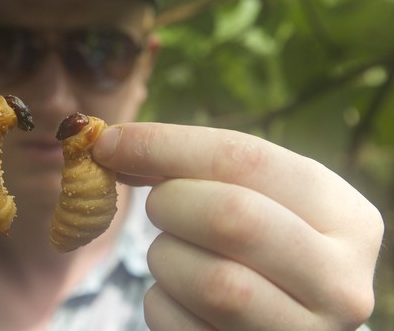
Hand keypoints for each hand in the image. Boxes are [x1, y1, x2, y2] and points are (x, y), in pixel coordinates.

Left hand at [93, 123, 383, 329]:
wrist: (278, 318)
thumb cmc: (259, 247)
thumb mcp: (255, 197)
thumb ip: (194, 167)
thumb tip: (111, 144)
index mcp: (346, 217)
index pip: (247, 160)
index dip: (167, 145)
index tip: (110, 143)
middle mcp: (340, 282)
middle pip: (232, 218)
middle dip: (171, 202)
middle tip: (159, 205)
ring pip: (210, 281)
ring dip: (166, 257)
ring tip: (177, 252)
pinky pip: (179, 323)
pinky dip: (161, 300)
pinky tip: (180, 294)